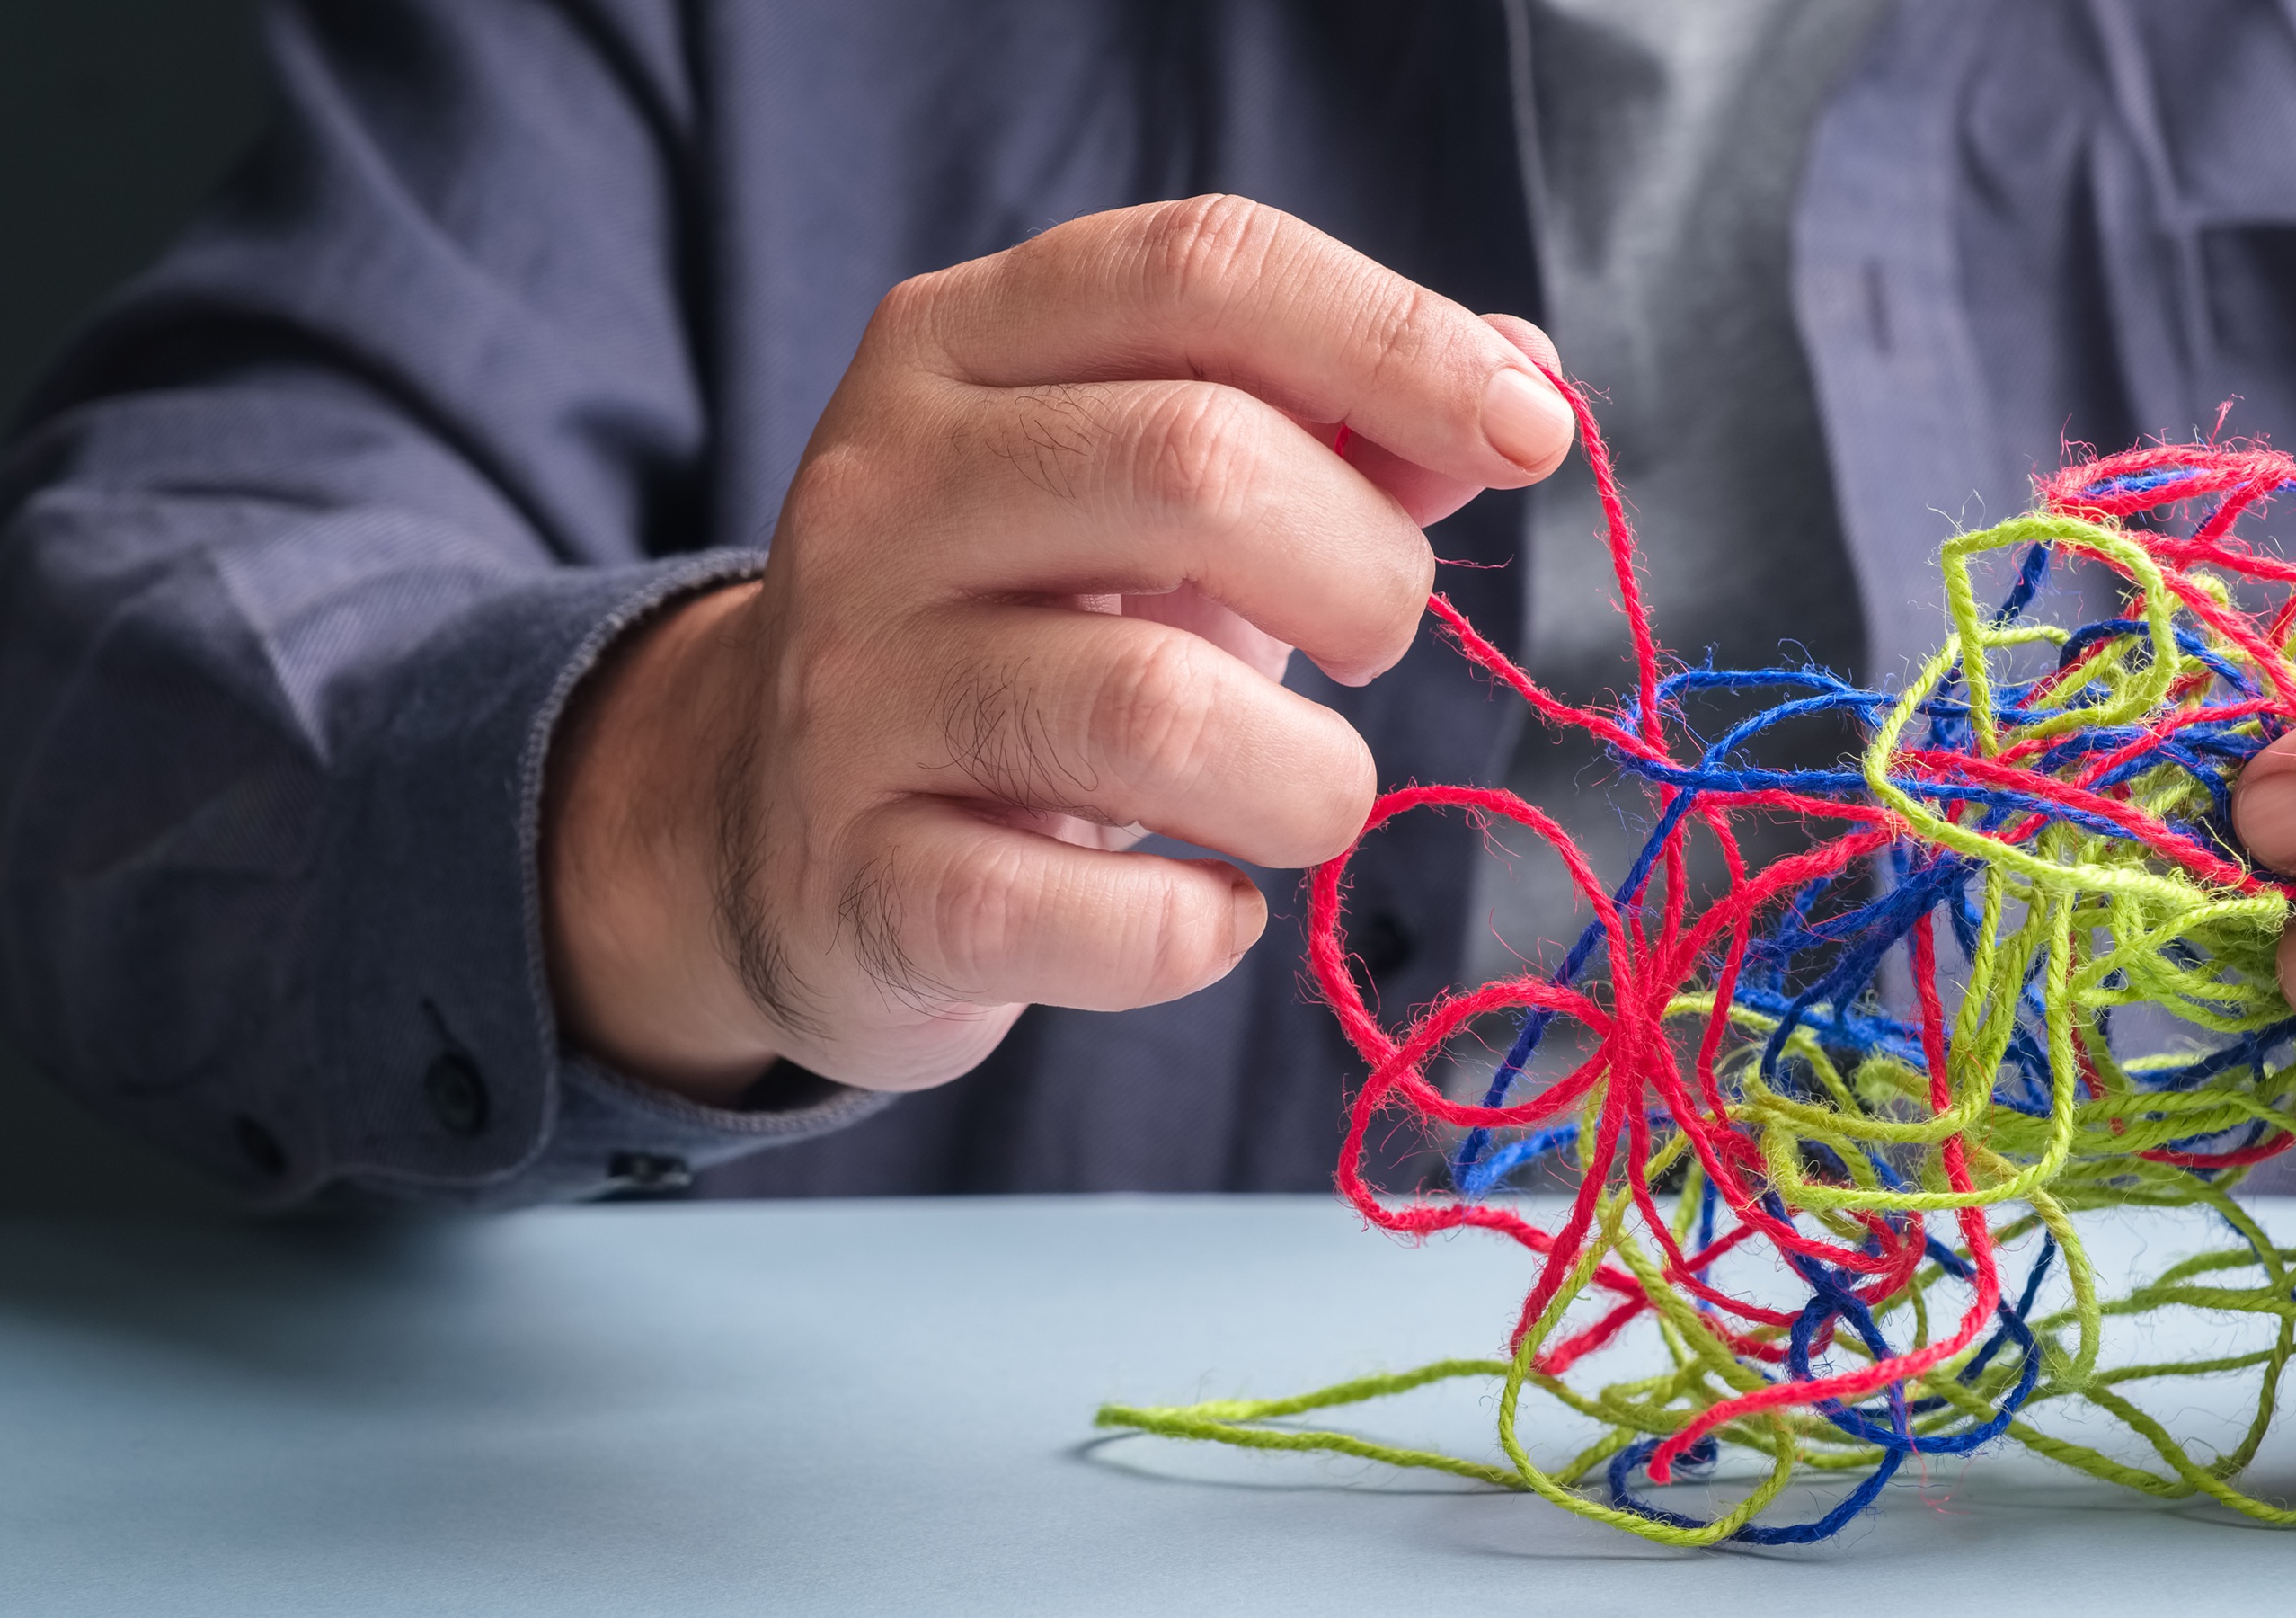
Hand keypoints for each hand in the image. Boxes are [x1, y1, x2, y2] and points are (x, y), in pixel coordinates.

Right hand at [543, 196, 1570, 1102]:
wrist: (765, 833)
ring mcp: (854, 692)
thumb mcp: (1154, 495)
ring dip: (1308, 778)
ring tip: (1306, 794)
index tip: (1530, 435)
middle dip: (1365, 571)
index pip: (1201, 270)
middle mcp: (882, 492)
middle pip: (1196, 463)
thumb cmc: (1024, 631)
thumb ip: (1335, 428)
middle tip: (1374, 641)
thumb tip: (1529, 385)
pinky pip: (1092, 917)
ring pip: (1153, 708)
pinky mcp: (863, 885)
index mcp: (960, 346)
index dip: (1396, 339)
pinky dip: (1203, 931)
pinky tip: (1211, 914)